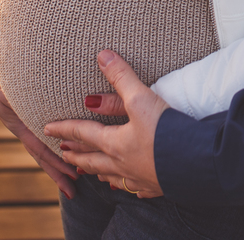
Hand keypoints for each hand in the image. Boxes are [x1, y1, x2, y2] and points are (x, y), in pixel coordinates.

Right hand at [0, 82, 77, 197]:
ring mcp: (24, 126)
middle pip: (41, 155)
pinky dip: (52, 149)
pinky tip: (64, 153)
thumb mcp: (7, 90)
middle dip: (57, 172)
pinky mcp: (28, 120)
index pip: (40, 149)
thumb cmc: (0, 79)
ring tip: (71, 180)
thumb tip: (20, 102)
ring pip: (41, 149)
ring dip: (56, 165)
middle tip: (72, 190)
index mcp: (20, 125)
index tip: (71, 174)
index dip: (56, 162)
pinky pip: (41, 138)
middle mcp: (23, 129)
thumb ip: (17, 99)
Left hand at [44, 50, 166, 198]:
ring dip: (99, 172)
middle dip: (77, 156)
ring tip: (91, 173)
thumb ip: (121, 77)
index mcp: (115, 143)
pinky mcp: (158, 185)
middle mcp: (122, 163)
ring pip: (112, 177)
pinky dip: (130, 186)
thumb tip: (102, 55)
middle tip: (63, 154)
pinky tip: (131, 188)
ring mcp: (140, 177)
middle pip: (93, 160)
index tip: (47, 130)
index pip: (83, 133)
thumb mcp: (141, 99)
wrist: (196, 163)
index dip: (64, 129)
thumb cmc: (166, 131)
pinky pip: (137, 188)